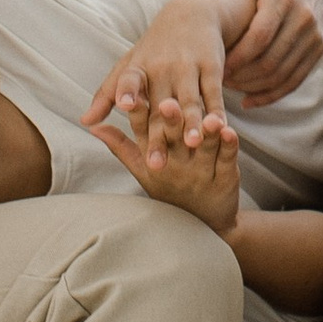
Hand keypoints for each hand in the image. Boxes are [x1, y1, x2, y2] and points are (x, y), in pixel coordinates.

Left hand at [86, 0, 232, 136]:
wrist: (190, 14)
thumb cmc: (154, 49)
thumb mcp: (130, 65)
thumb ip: (107, 95)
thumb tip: (86, 122)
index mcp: (139, 67)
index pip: (129, 79)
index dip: (126, 91)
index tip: (124, 106)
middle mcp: (162, 66)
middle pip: (160, 106)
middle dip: (159, 135)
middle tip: (155, 164)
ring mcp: (188, 66)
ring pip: (189, 101)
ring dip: (192, 123)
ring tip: (191, 144)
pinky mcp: (211, 66)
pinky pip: (213, 93)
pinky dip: (216, 111)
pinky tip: (219, 128)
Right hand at [87, 94, 243, 240]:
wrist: (206, 225)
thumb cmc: (169, 190)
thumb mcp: (142, 170)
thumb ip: (120, 145)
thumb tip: (91, 123)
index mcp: (155, 158)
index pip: (144, 132)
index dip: (139, 114)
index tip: (132, 96)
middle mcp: (176, 165)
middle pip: (173, 139)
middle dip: (171, 123)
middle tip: (168, 105)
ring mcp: (201, 172)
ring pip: (203, 149)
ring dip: (206, 134)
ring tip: (209, 120)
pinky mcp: (225, 177)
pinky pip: (227, 159)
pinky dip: (230, 147)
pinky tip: (231, 131)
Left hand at [189, 0, 322, 107]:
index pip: (259, 38)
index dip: (236, 58)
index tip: (215, 68)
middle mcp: (303, 16)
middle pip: (271, 61)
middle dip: (242, 77)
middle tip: (218, 83)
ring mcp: (315, 33)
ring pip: (283, 74)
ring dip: (255, 88)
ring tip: (229, 90)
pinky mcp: (320, 46)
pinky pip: (297, 79)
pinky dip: (273, 94)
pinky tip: (250, 100)